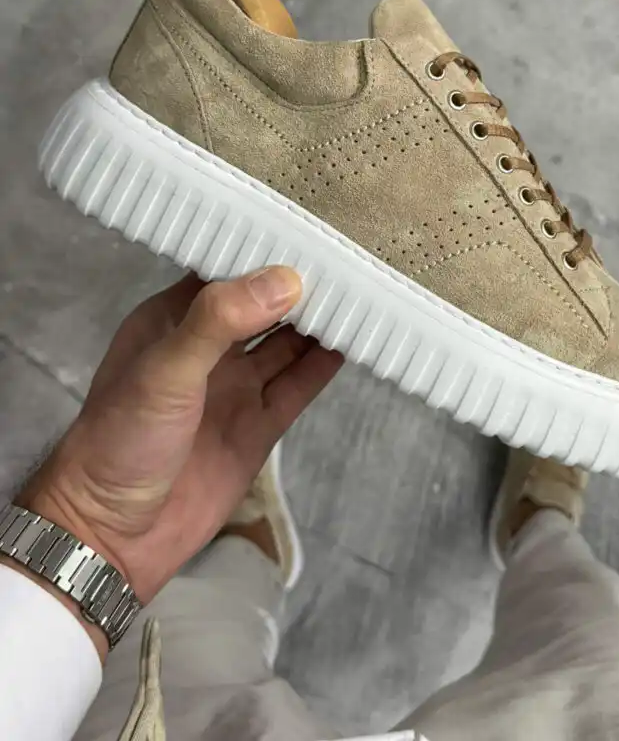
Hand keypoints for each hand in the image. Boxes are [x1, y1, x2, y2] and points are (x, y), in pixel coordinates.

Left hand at [16, 268, 341, 619]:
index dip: (262, 250)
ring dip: (319, 321)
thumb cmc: (121, 440)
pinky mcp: (258, 426)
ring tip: (361, 290)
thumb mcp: (165, 368)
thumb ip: (221, 320)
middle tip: (348, 255)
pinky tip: (353, 340)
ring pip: (287, 343)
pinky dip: (325, 364)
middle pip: (263, 305)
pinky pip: (298, 385)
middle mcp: (208, 349)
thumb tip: (286, 279)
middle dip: (299, 283)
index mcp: (174, 321)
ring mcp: (235, 388)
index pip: (225, 271)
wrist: (114, 535)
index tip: (307, 226)